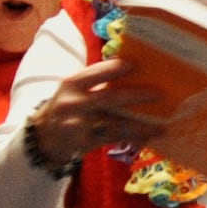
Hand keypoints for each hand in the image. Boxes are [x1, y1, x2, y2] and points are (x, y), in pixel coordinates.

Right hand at [27, 57, 165, 167]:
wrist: (43, 137)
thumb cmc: (68, 106)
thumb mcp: (74, 90)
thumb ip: (97, 83)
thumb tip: (137, 73)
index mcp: (72, 84)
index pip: (95, 73)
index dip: (115, 69)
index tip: (137, 65)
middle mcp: (74, 103)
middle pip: (109, 98)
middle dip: (136, 96)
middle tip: (160, 94)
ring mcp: (78, 124)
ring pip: (115, 123)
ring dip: (141, 124)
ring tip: (163, 124)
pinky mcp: (84, 142)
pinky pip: (114, 138)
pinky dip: (134, 137)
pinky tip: (151, 136)